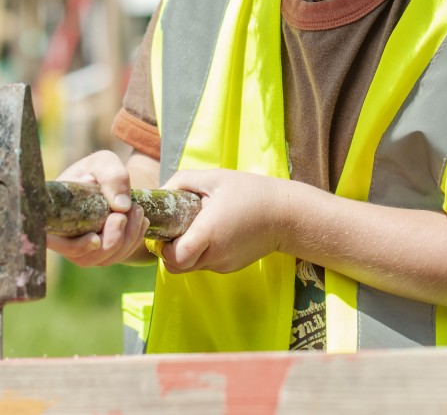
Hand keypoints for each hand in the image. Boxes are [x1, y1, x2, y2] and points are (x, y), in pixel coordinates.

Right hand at [45, 150, 148, 267]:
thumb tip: (122, 205)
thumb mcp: (104, 162)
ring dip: (127, 238)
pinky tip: (141, 220)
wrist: (109, 181)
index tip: (95, 238)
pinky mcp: (102, 252)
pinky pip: (119, 256)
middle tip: (123, 215)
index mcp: (56, 215)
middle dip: (111, 240)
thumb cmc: (98, 170)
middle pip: (85, 257)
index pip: (54, 241)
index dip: (74, 247)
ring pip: (105, 259)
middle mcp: (66, 238)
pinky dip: (134, 240)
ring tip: (137, 210)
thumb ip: (112, 176)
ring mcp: (84, 248)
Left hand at [157, 169, 294, 273]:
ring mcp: (224, 264)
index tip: (166, 231)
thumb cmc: (250, 192)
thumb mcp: (215, 178)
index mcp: (209, 233)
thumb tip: (160, 192)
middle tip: (176, 230)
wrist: (286, 215)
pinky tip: (214, 233)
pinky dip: (203, 253)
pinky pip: (207, 264)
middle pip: (178, 266)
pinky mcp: (231, 267)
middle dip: (171, 252)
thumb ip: (183, 181)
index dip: (164, 248)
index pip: (176, 258)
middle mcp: (215, 255)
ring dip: (187, 252)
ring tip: (197, 227)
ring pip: (192, 267)